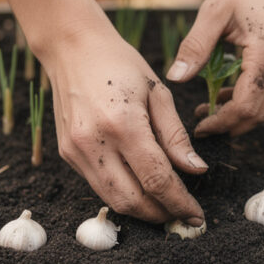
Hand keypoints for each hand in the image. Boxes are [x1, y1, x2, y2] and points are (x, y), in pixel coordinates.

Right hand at [41, 26, 206, 224]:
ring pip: (112, 200)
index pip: (157, 179)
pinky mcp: (67, 154)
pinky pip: (98, 186)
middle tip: (183, 214)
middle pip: (132, 201)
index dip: (179, 203)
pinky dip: (123, 193)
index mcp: (123, 124)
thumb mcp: (158, 93)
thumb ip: (176, 137)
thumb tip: (196, 170)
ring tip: (165, 207)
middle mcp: (94, 143)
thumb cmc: (120, 64)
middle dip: (161, 214)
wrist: (72, 48)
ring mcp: (76, 151)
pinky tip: (140, 187)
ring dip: (141, 211)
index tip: (196, 215)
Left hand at [166, 0, 263, 136]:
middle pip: (261, 113)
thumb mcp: (213, 11)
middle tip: (203, 123)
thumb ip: (195, 47)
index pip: (245, 105)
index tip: (199, 125)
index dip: (221, 121)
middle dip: (231, 124)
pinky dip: (252, 98)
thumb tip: (174, 79)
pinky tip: (228, 91)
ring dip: (242, 113)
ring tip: (211, 108)